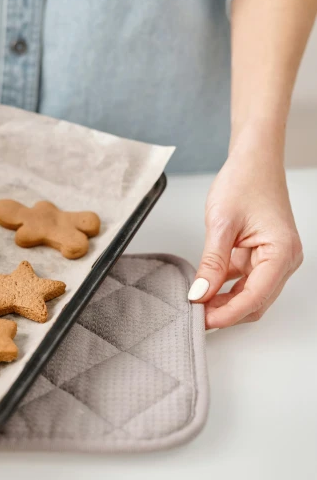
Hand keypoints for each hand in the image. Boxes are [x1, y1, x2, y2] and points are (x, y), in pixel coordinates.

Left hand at [188, 128, 302, 327]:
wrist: (253, 158)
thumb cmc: (245, 180)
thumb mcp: (221, 224)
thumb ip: (211, 263)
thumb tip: (200, 294)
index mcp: (281, 253)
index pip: (255, 298)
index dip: (226, 314)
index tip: (202, 321)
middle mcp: (284, 260)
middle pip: (255, 302)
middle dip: (225, 312)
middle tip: (194, 315)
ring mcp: (274, 259)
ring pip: (250, 295)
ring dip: (224, 302)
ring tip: (197, 303)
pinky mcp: (262, 256)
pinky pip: (245, 281)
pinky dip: (226, 288)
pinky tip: (205, 288)